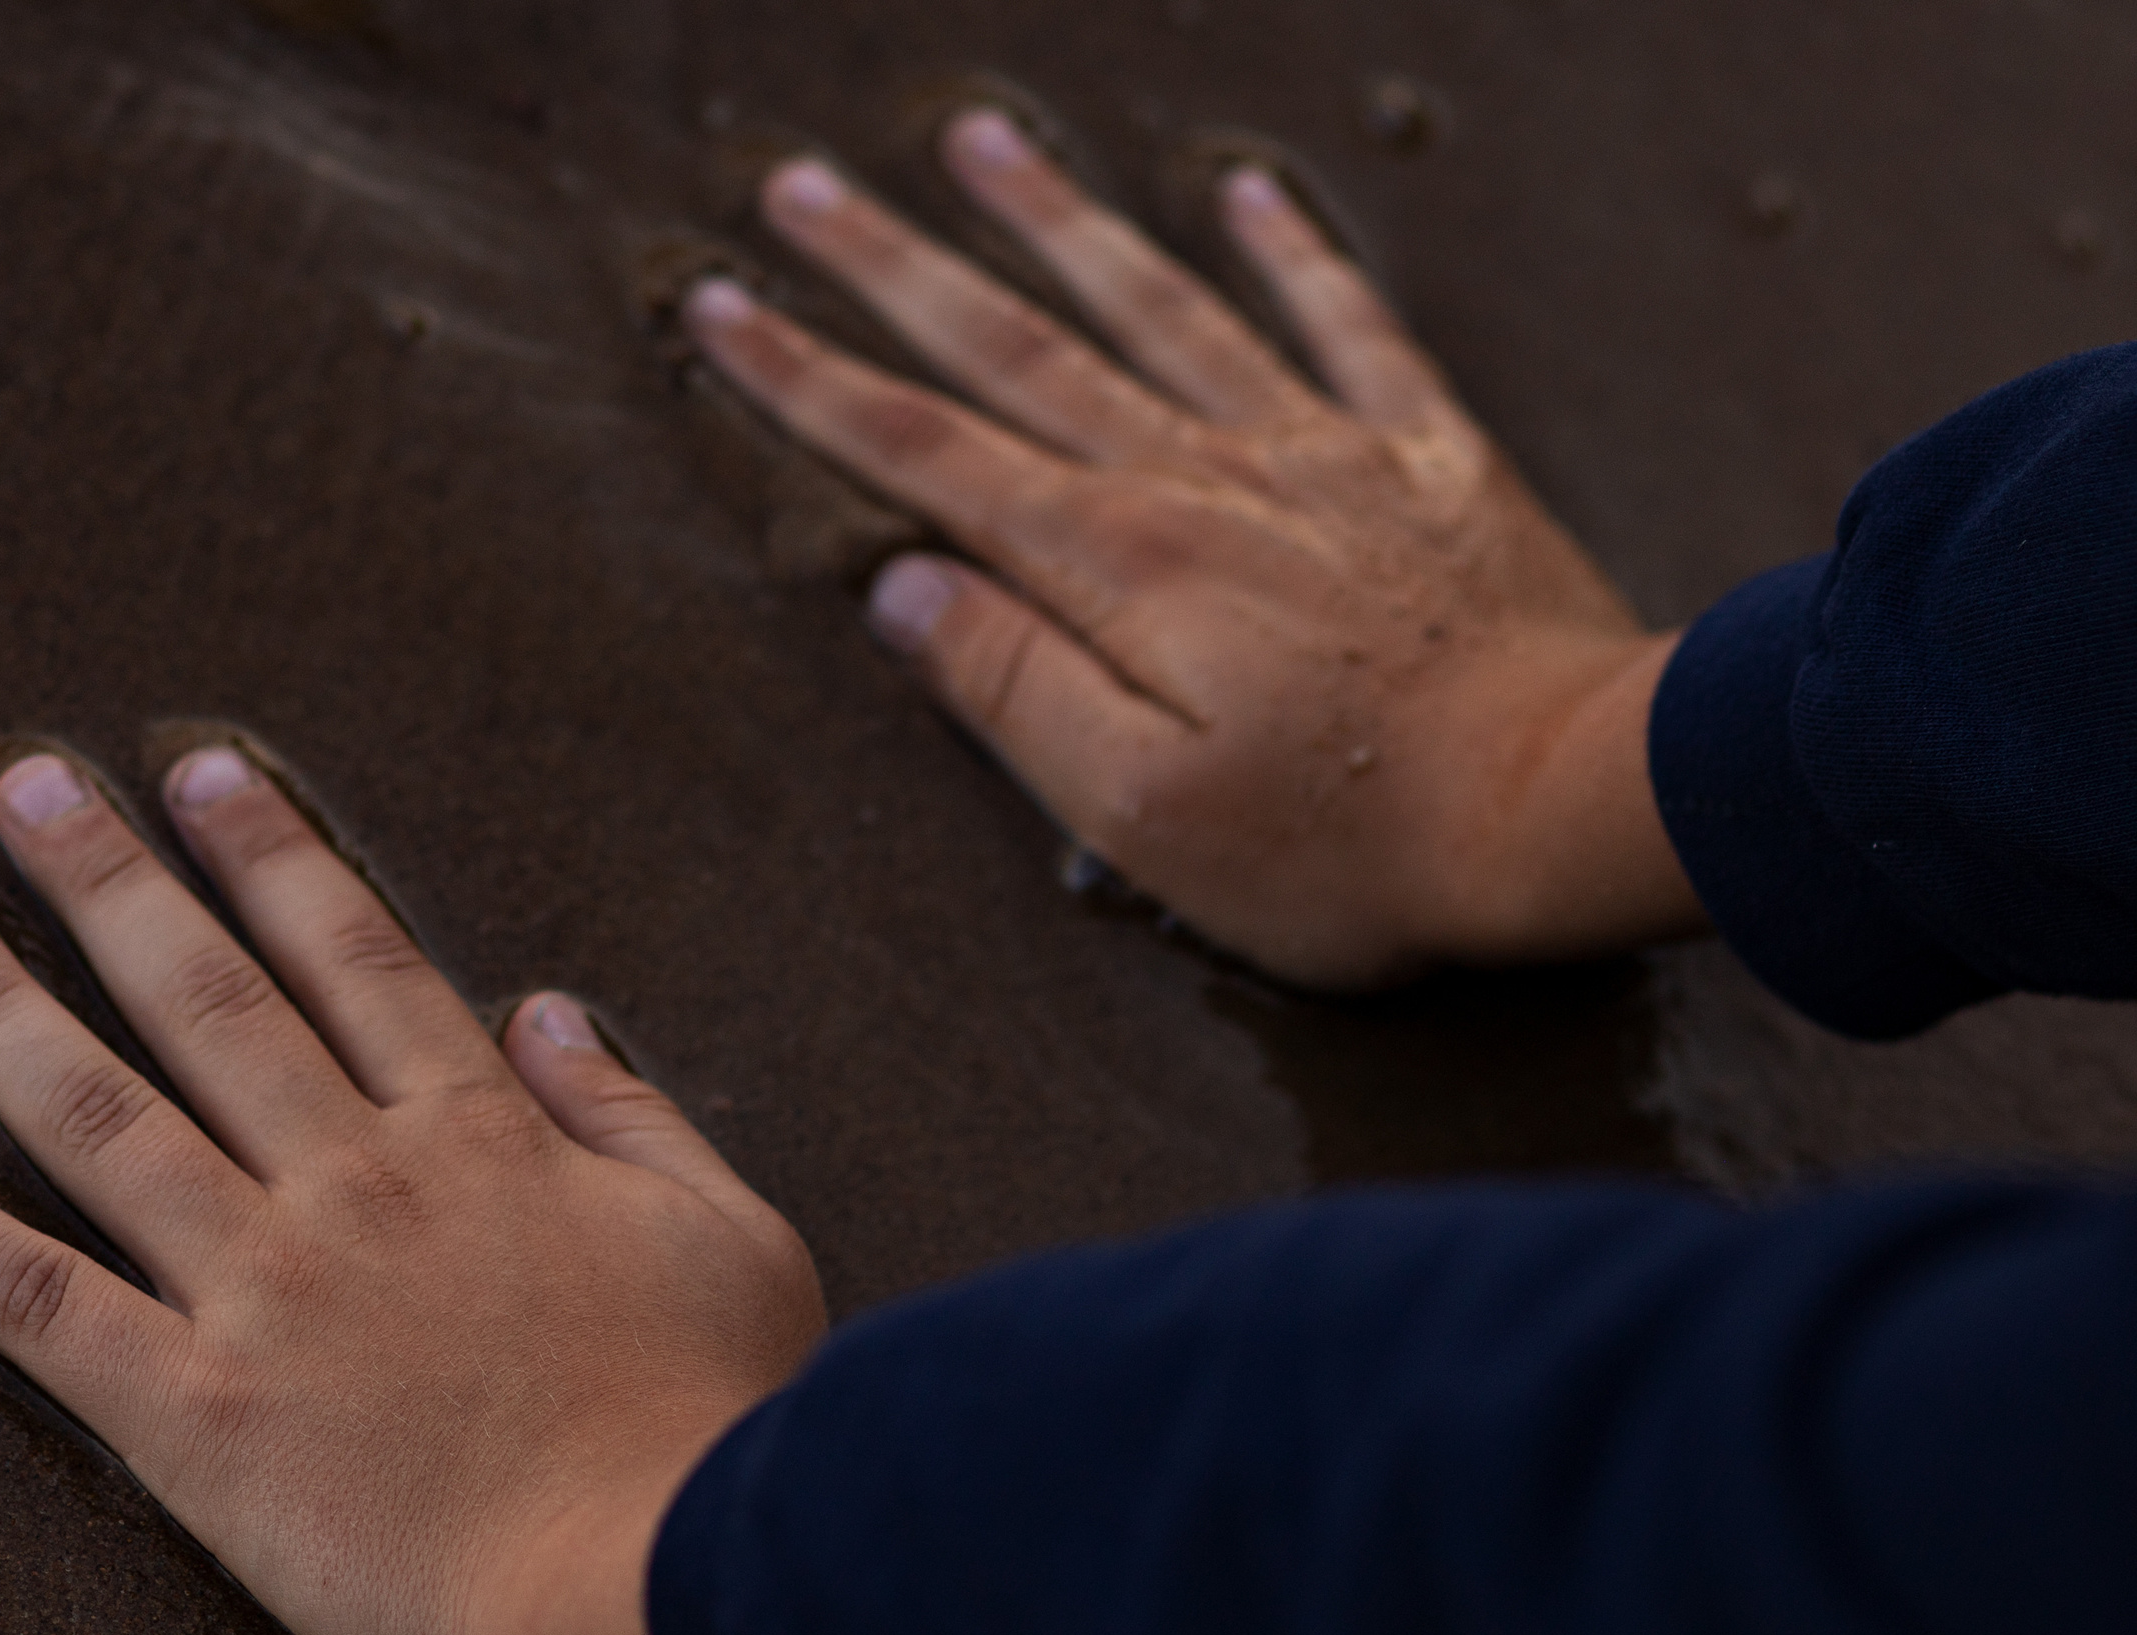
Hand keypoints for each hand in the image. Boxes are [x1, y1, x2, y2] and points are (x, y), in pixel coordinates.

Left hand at [0, 747, 824, 1634]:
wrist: (646, 1589)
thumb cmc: (710, 1424)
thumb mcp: (728, 1235)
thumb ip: (630, 1115)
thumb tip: (545, 1014)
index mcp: (479, 1142)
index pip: (356, 961)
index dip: (272, 859)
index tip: (201, 775)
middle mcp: (353, 1185)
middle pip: (204, 999)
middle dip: (106, 879)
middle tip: (24, 783)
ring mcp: (263, 1291)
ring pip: (98, 1113)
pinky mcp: (195, 1416)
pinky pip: (36, 1302)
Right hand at [688, 110, 1706, 989]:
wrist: (1565, 802)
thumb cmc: (1347, 843)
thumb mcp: (1141, 812)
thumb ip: (1014, 690)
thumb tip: (903, 592)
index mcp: (1116, 565)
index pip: (928, 456)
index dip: (811, 385)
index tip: (718, 312)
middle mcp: (1201, 477)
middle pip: (1017, 351)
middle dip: (895, 269)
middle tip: (798, 187)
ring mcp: (1317, 451)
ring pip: (1156, 305)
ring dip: (1057, 223)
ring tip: (976, 142)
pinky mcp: (1426, 457)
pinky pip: (1343, 322)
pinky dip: (1290, 253)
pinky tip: (1240, 192)